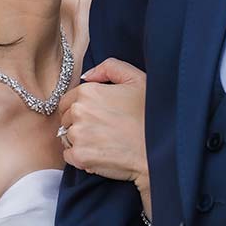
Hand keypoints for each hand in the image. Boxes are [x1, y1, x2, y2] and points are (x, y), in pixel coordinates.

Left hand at [58, 58, 149, 216]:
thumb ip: (109, 67)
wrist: (159, 150)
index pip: (67, 100)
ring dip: (79, 140)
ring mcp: (78, 135)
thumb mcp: (136, 79)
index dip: (81, 107)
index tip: (96, 114)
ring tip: (103, 141)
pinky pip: (69, 156)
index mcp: (88, 91)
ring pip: (67, 137)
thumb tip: (86, 76)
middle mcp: (79, 111)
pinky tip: (99, 153)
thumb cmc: (150, 114)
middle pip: (66, 118)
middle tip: (102, 128)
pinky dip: (80, 157)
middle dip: (79, 123)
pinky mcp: (81, 158)